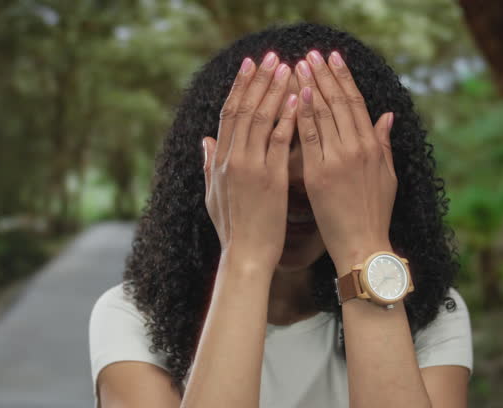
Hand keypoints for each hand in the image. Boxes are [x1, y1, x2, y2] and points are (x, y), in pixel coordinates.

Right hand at [202, 52, 298, 271]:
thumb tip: (204, 141)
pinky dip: (288, 118)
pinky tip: (298, 99)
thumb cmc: (233, 231)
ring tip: (287, 67)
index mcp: (220, 162)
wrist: (246, 256)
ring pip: (262, 119)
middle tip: (270, 56)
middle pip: (244, 110)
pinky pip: (281, 142)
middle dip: (258, 81)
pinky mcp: (272, 179)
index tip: (249, 67)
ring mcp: (252, 168)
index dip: (239, 88)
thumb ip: (209, 166)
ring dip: (275, 90)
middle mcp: (233, 160)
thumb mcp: (212, 196)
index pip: (228, 115)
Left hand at [293, 50, 396, 274]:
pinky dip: (302, 115)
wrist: (364, 245)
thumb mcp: (388, 176)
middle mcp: (357, 148)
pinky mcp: (319, 174)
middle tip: (312, 54)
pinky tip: (295, 96)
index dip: (344, 78)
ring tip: (299, 66)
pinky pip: (308, 138)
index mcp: (373, 147)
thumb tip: (386, 116)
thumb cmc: (375, 214)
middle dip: (325, 75)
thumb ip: (385, 144)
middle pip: (339, 103)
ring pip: (323, 114)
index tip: (334, 59)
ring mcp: (338, 160)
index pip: (357, 103)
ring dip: (311, 87)